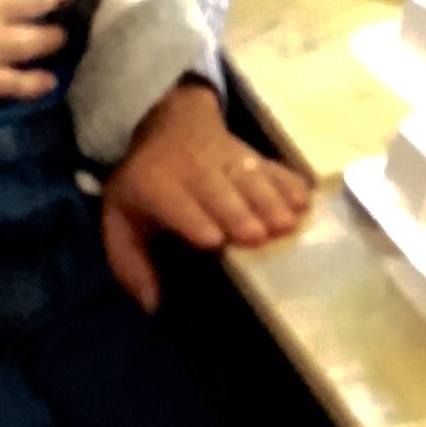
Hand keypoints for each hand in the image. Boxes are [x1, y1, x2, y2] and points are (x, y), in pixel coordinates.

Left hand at [100, 80, 313, 308]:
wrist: (173, 123)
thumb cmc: (147, 185)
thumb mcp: (120, 220)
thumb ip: (130, 264)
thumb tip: (153, 303)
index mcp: (156, 187)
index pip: (178, 204)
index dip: (196, 221)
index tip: (215, 241)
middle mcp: (194, 169)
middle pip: (221, 192)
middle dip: (240, 213)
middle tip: (259, 237)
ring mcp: (228, 158)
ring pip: (250, 178)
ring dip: (271, 201)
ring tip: (288, 225)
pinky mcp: (254, 155)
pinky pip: (274, 167)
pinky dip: (290, 183)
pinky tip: (305, 202)